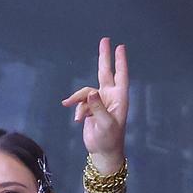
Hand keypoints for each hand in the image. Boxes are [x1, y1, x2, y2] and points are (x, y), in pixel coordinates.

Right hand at [61, 37, 128, 172]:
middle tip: (105, 40)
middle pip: (106, 73)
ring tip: (72, 109)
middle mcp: (110, 97)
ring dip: (78, 99)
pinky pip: (81, 103)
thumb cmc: (109, 139)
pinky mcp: (90, 109)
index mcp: (119, 99)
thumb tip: (90, 92)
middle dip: (104, 57)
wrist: (102, 152)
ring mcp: (100, 102)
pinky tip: (77, 120)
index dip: (120, 62)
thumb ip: (97, 107)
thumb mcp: (105, 124)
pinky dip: (77, 109)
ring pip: (86, 92)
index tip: (120, 47)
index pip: (120, 76)